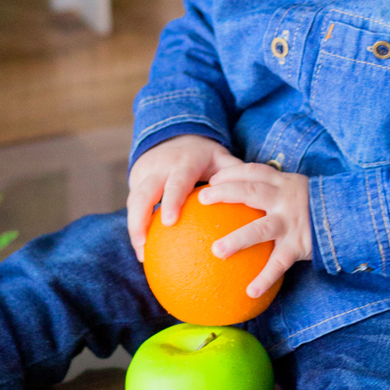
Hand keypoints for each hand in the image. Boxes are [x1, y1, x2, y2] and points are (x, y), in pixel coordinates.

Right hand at [126, 134, 236, 261]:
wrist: (172, 135)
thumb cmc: (203, 155)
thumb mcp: (220, 157)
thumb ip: (235, 174)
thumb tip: (256, 198)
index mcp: (183, 163)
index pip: (176, 182)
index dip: (171, 200)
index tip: (169, 222)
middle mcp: (160, 168)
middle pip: (144, 193)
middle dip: (140, 217)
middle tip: (144, 244)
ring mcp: (145, 175)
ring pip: (134, 201)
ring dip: (135, 227)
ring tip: (143, 254)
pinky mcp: (136, 182)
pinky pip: (133, 206)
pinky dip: (137, 227)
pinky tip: (144, 250)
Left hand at [197, 162, 311, 299]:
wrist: (353, 217)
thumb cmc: (314, 207)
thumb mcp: (297, 192)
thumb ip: (274, 193)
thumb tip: (241, 199)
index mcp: (283, 183)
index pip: (253, 171)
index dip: (231, 172)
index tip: (212, 180)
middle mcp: (285, 199)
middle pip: (251, 191)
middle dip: (225, 193)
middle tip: (202, 199)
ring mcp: (292, 222)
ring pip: (260, 229)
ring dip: (237, 239)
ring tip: (216, 251)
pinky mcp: (299, 245)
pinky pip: (279, 263)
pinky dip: (264, 278)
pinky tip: (249, 292)